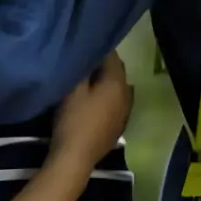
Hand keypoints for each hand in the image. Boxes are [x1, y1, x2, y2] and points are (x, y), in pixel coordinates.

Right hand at [50, 53, 132, 170]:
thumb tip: (85, 50)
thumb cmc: (73, 119)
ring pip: (119, 88)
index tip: (83, 43)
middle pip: (117, 71)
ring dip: (107, 81)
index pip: (112, 55)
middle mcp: (127, 95)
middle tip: (83, 59)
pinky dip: (108, 96)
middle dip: (103, 63)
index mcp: (117, 83)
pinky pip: (117, 102)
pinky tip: (95, 100)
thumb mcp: (72, 89)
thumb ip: (82, 67)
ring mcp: (125, 112)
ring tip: (88, 79)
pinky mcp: (119, 125)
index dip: (98, 47)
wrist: (76, 157)